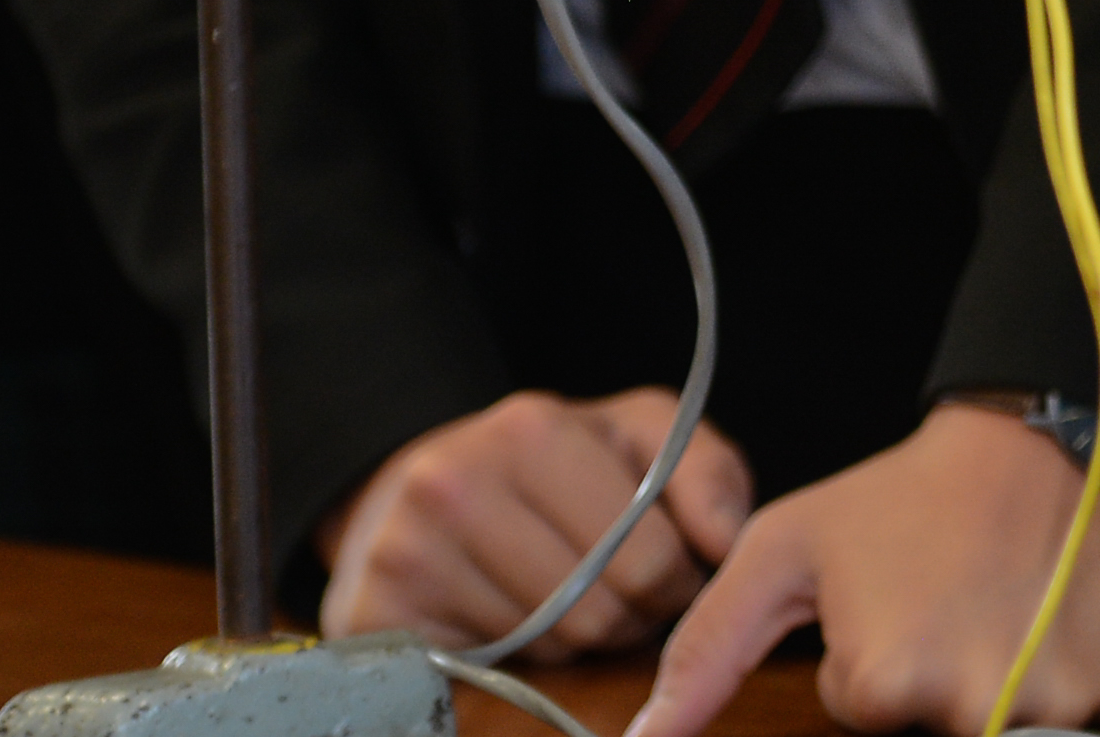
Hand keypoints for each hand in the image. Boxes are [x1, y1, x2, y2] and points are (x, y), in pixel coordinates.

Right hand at [319, 386, 754, 655]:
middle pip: (598, 610)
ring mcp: (405, 552)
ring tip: (566, 597)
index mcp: (530, 429)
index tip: (672, 574)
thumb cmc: (546, 461)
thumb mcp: (637, 434)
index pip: (651, 556)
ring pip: (544, 647)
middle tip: (624, 595)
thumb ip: (706, 471)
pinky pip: (485, 672)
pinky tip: (514, 616)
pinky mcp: (373, 615)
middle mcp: (455, 484)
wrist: (415, 485)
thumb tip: (726, 542)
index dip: (677, 581)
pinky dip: (516, 657)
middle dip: (630, 615)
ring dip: (575, 639)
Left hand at [630, 403, 1099, 736]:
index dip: (880, 666)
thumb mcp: (789, 549)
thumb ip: (706, 651)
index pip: (871, 716)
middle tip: (961, 605)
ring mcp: (1070, 700)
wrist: (1057, 421)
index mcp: (887, 681)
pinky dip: (1093, 673)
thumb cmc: (913, 492)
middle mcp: (980, 706)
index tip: (904, 605)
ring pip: (1029, 727)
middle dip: (947, 683)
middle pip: (948, 729)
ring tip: (1019, 603)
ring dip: (1020, 683)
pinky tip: (1074, 613)